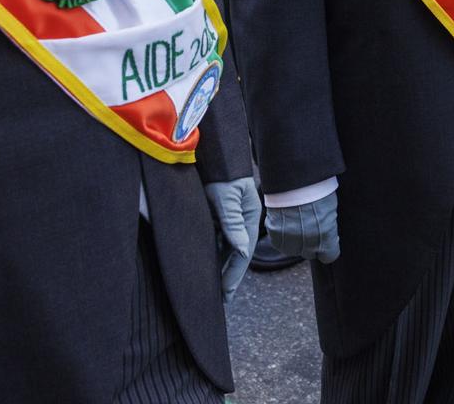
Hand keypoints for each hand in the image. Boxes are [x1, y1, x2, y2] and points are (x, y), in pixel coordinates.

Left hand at [205, 177, 261, 299]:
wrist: (215, 154)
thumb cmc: (223, 174)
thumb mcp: (227, 198)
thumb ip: (233, 224)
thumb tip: (242, 250)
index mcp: (249, 218)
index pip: (242, 254)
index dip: (233, 275)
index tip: (225, 294)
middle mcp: (241, 221)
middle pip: (234, 255)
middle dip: (227, 276)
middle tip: (219, 299)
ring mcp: (229, 219)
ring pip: (223, 249)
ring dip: (218, 267)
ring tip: (209, 288)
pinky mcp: (217, 215)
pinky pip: (214, 240)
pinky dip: (210, 253)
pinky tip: (203, 266)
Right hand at [265, 193, 340, 264]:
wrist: (295, 180)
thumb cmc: (318, 191)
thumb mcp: (331, 211)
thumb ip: (328, 228)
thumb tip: (328, 234)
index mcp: (326, 239)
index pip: (329, 257)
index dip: (328, 248)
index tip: (328, 240)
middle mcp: (308, 244)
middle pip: (310, 254)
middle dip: (311, 244)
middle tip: (310, 228)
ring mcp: (290, 240)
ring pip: (292, 250)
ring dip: (295, 241)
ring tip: (297, 223)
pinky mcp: (275, 233)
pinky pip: (279, 241)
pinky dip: (282, 235)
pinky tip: (286, 221)